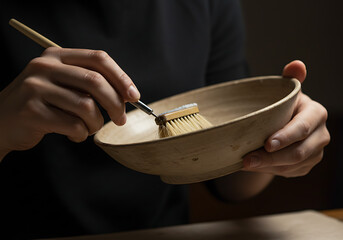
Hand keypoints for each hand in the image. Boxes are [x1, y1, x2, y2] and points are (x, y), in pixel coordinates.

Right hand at [0, 47, 139, 159]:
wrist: (2, 121)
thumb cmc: (43, 104)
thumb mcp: (63, 84)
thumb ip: (89, 83)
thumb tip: (127, 94)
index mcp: (57, 56)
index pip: (99, 58)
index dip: (121, 77)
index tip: (134, 96)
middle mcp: (45, 67)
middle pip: (96, 82)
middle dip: (116, 104)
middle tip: (121, 119)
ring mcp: (36, 88)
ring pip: (86, 106)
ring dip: (96, 123)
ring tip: (89, 128)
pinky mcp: (32, 111)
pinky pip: (74, 125)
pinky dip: (81, 134)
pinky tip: (74, 135)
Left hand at [243, 60, 329, 176]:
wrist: (284, 123)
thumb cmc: (282, 104)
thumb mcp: (285, 91)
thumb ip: (290, 78)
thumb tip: (297, 64)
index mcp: (316, 113)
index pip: (303, 128)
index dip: (286, 137)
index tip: (266, 144)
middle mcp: (321, 134)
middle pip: (298, 152)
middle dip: (271, 158)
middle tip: (247, 159)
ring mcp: (315, 152)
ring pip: (292, 166)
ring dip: (267, 166)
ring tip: (245, 163)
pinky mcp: (306, 165)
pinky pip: (288, 172)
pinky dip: (270, 170)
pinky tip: (254, 166)